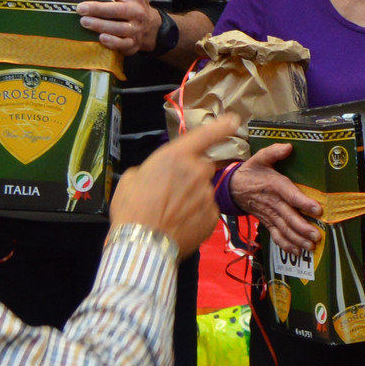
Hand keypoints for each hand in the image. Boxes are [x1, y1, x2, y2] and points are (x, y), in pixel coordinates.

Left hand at [69, 0, 162, 55]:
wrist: (152, 28)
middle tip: (80, 8)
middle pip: (115, 9)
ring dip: (101, 25)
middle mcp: (136, 11)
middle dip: (97, 8)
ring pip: (118, 28)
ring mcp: (135, 28)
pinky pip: (123, 44)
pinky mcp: (132, 43)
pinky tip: (101, 38)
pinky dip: (113, 42)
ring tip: (84, 22)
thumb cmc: (136, 5)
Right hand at [110, 117, 234, 254]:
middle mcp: (197, 171)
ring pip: (203, 190)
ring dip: (192, 196)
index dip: (222, 125)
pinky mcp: (212, 216)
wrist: (143, 245)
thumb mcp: (130, 179)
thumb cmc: (132, 209)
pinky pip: (206, 210)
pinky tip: (179, 223)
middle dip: (191, 174)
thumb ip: (149, 170)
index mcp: (176, 156)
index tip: (233, 120)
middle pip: (202, 166)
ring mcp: (207, 194)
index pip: (206, 134)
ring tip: (170, 212)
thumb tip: (152, 175)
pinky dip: (196, 215)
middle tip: (171, 190)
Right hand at [227, 143, 320, 253]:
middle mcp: (273, 203)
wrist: (233, 188)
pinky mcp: (267, 222)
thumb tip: (289, 146)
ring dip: (297, 239)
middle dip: (303, 228)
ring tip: (310, 245)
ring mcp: (269, 215)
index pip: (290, 195)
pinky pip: (276, 235)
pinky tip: (297, 251)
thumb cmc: (251, 172)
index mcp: (274, 185)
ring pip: (284, 229)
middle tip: (316, 235)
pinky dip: (286, 245)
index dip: (303, 203)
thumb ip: (274, 152)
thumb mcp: (260, 158)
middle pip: (289, 217)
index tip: (317, 209)